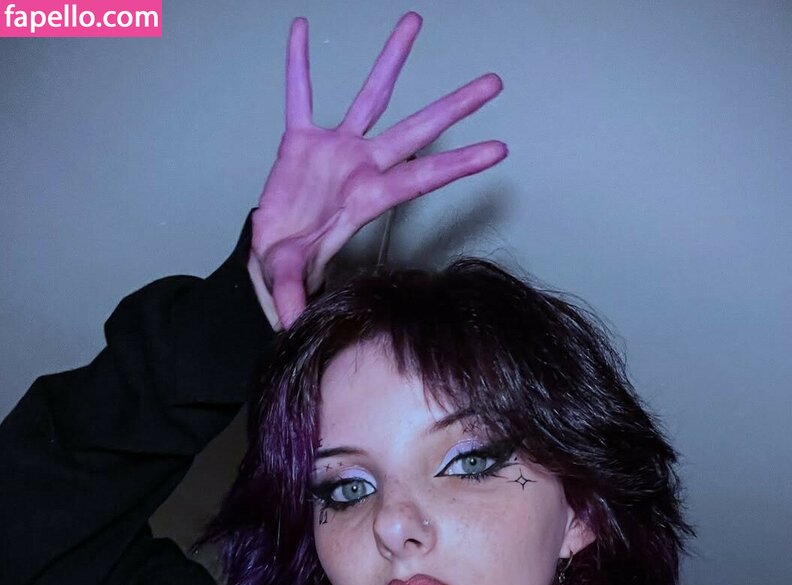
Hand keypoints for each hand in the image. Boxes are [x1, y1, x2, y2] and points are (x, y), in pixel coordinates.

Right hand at [249, 11, 506, 329]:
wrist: (270, 256)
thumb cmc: (294, 267)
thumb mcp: (291, 279)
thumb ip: (294, 295)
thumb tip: (293, 327)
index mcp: (367, 198)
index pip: (422, 178)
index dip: (459, 164)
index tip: (500, 149)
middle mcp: (361, 168)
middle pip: (415, 130)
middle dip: (454, 108)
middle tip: (493, 82)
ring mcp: (334, 151)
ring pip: (370, 97)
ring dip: (392, 61)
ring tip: (414, 22)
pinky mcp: (300, 142)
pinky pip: (299, 94)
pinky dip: (298, 65)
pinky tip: (300, 30)